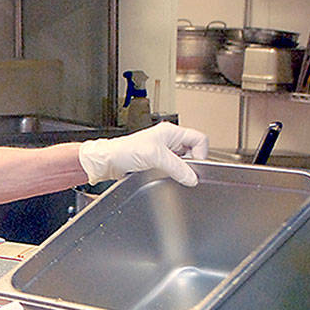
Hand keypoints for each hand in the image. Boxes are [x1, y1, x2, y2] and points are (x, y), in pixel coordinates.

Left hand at [78, 122, 208, 185]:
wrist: (108, 161)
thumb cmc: (124, 151)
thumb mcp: (155, 157)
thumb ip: (177, 167)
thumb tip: (192, 177)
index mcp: (171, 132)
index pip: (199, 139)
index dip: (201, 154)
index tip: (194, 167)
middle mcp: (168, 140)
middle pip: (193, 151)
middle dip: (190, 163)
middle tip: (182, 171)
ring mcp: (162, 151)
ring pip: (183, 161)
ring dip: (180, 170)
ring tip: (170, 173)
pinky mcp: (156, 162)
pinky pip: (172, 169)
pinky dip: (172, 174)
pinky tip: (164, 176)